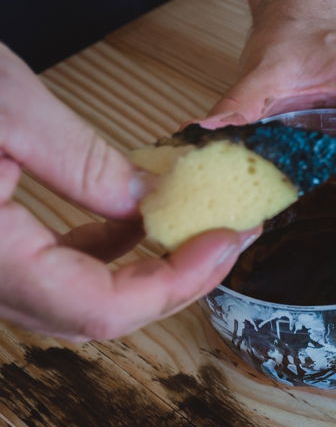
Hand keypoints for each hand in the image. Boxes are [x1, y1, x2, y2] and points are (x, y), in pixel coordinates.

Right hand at [0, 44, 256, 340]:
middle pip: (97, 316)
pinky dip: (103, 258)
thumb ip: (87, 166)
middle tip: (223, 242)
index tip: (223, 242)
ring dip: (144, 273)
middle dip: (174, 282)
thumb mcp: (8, 110)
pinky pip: (54, 275)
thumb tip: (153, 198)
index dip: (177, 283)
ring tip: (191, 233)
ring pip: (77, 302)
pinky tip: (131, 226)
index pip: (102, 308)